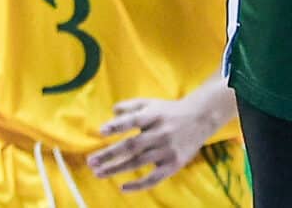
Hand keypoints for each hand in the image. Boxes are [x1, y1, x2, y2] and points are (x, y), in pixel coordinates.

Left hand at [88, 83, 236, 190]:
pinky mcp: (173, 164)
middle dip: (110, 154)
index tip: (101, 131)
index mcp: (155, 115)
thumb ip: (131, 106)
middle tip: (91, 162)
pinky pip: (154, 178)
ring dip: (116, 169)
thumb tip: (112, 111)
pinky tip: (122, 187)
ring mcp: (167, 150)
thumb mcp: (152, 103)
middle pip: (132, 145)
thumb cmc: (169, 111)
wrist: (200, 118)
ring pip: (138, 162)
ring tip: (98, 173)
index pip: (134, 121)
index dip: (118, 126)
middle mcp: (161, 133)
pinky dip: (138, 185)